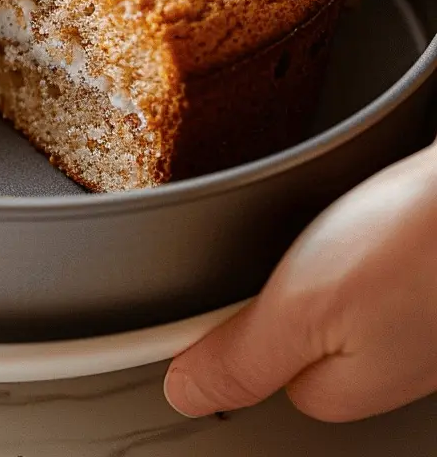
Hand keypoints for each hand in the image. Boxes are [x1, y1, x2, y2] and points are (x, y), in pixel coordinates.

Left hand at [163, 142, 436, 420]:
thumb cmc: (419, 244)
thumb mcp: (303, 306)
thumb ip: (243, 357)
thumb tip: (187, 392)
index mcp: (346, 385)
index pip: (257, 367)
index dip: (233, 314)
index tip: (222, 279)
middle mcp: (391, 363)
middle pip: (302, 326)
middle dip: (289, 276)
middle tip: (300, 236)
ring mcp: (420, 321)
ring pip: (344, 288)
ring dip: (336, 245)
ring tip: (349, 216)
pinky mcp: (434, 275)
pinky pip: (381, 258)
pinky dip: (372, 228)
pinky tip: (382, 207)